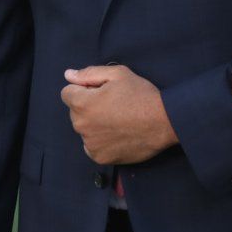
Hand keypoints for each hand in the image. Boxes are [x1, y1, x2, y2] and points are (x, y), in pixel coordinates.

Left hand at [61, 64, 177, 164]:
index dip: (84, 89)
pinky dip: (100, 141)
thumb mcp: (118, 74)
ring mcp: (90, 144)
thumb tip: (68, 75)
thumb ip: (89, 74)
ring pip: (84, 130)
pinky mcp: (100, 157)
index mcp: (83, 103)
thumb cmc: (142, 95)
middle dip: (88, 106)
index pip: (67, 93)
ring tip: (118, 120)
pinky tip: (117, 134)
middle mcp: (82, 125)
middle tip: (112, 105)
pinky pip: (91, 147)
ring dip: (94, 124)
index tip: (101, 92)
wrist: (164, 122)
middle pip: (75, 112)